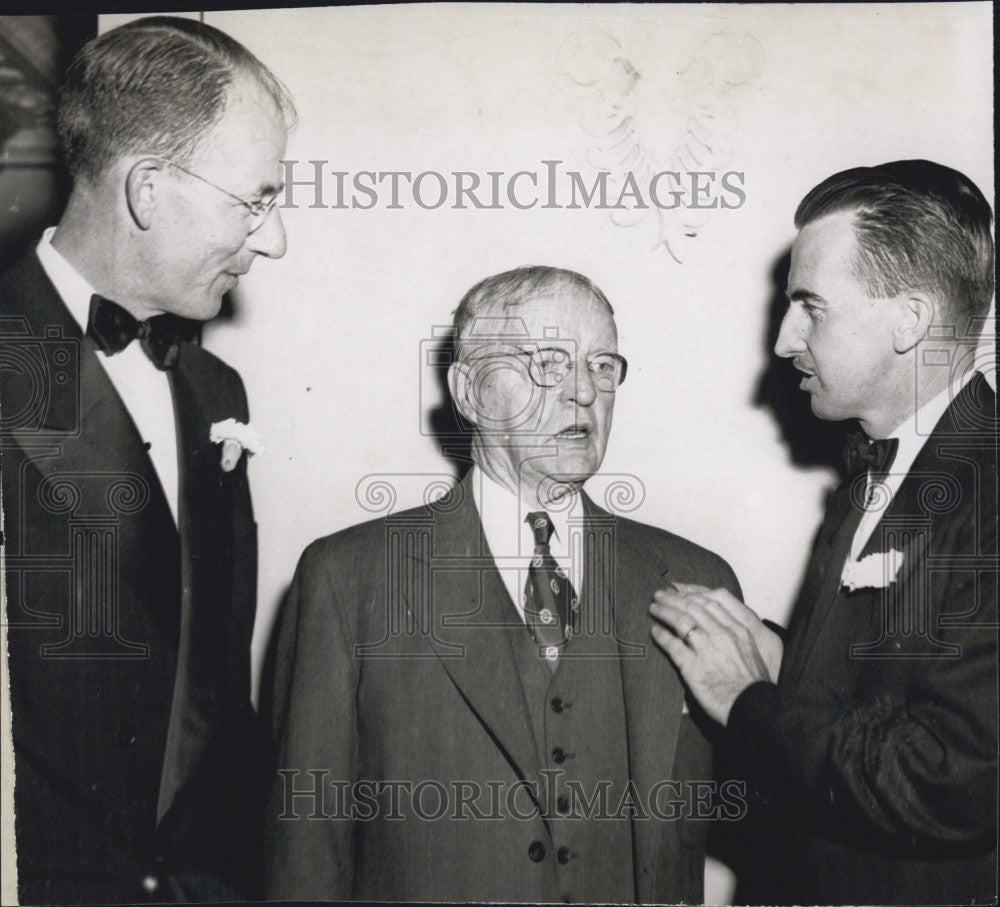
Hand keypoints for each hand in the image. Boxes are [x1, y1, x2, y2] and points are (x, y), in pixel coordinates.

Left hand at [649, 584, 781, 725]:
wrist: (752, 706)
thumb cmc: (753, 683)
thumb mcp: (751, 650)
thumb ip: (735, 634)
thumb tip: (718, 624)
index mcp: (737, 630)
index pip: (710, 603)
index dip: (691, 595)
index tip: (679, 591)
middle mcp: (722, 635)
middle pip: (692, 608)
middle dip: (673, 599)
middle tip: (660, 595)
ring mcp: (707, 650)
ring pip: (681, 622)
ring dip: (664, 612)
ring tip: (653, 609)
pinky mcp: (693, 667)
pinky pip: (673, 645)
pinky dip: (662, 636)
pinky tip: (655, 631)